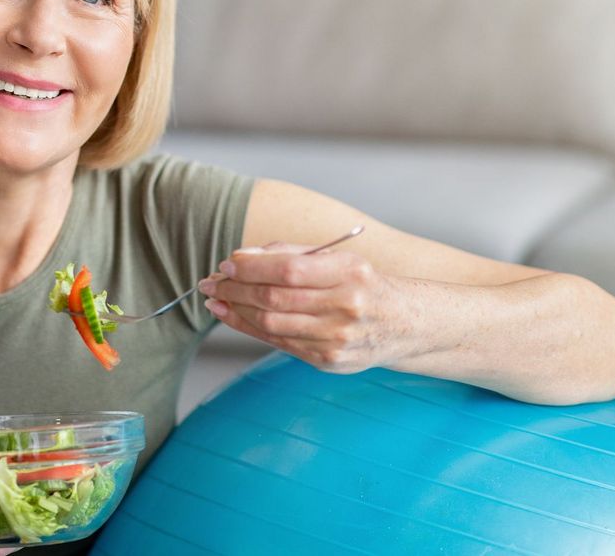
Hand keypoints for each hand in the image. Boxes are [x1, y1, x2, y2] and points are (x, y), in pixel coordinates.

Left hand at [199, 241, 418, 373]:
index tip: (228, 264)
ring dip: (235, 310)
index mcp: (350, 273)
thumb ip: (291, 253)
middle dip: (235, 290)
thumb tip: (242, 258)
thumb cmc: (363, 286)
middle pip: (275, 299)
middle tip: (211, 282)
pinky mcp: (327, 360)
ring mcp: (337, 338)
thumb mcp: (339, 259)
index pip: (290, 270)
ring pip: (271, 324)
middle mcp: (346, 307)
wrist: (404, 325)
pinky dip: (249, 329)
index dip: (252, 268)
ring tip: (216, 299)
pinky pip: (278, 343)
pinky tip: (233, 316)